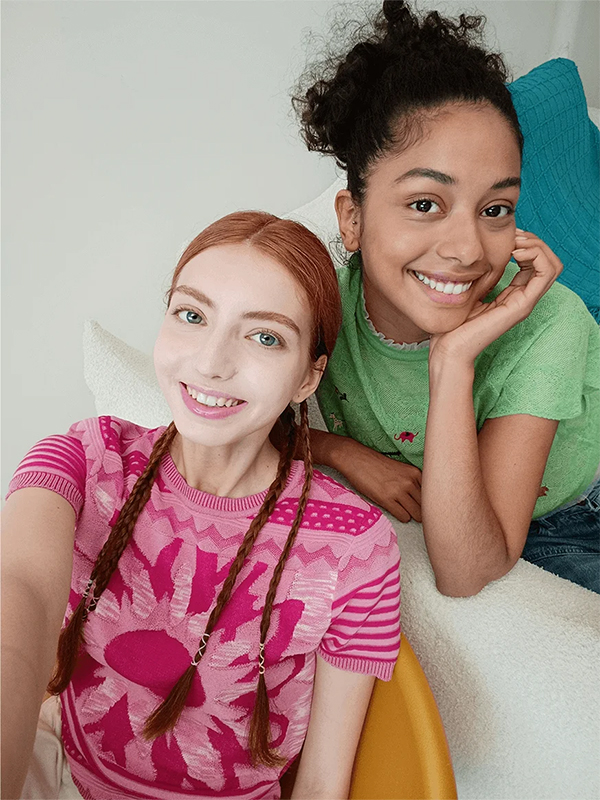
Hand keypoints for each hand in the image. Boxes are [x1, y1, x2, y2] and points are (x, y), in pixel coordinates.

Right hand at [339, 443, 421, 522]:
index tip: (426, 505)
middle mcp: (410, 481)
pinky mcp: (387, 499)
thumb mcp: (400, 469)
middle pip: (426, 506)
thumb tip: (423, 500)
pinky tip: (396, 510)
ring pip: (417, 514)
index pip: (433, 494)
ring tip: (405, 510)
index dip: (429, 501)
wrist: (356, 459)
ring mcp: (399, 491)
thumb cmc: (377, 465)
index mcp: (415, 473)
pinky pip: (404, 517)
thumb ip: (413, 482)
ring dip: (412, 515)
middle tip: (415, 510)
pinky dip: (402, 517)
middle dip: (422, 510)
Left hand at [429, 230, 562, 363]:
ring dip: (537, 246)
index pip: (535, 261)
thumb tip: (482, 250)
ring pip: (552, 265)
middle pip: (548, 261)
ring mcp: (524, 302)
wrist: (448, 346)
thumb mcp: (469, 289)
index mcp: (513, 293)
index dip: (526, 242)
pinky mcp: (521, 306)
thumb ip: (481, 272)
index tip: (507, 236)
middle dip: (534, 241)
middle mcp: (523, 297)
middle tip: (513, 236)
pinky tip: (515, 252)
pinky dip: (536, 256)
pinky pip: (545, 275)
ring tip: (516, 243)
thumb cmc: (454, 322)